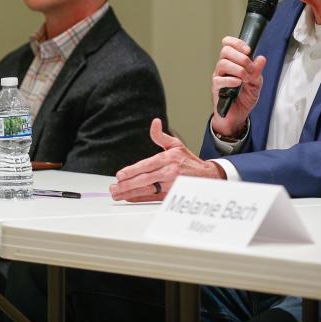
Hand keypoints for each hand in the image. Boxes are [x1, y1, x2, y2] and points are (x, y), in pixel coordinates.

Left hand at [109, 118, 223, 202]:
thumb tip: (154, 123)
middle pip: (144, 180)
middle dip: (127, 184)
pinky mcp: (170, 195)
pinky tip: (129, 198)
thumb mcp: (176, 144)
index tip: (120, 175)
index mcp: (168, 159)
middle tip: (114, 187)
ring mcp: (169, 186)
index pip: (146, 165)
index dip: (132, 171)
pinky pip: (151, 198)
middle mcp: (169, 173)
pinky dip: (139, 198)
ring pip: (146, 190)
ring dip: (129, 193)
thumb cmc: (188, 161)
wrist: (206, 176)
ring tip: (117, 194)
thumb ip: (160, 136)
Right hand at [210, 36, 265, 137]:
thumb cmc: (244, 99)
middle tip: (249, 69)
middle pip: (225, 50)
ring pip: (223, 63)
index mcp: (232, 62)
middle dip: (241, 57)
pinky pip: (219, 80)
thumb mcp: (256, 84)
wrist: (238, 116)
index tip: (248, 50)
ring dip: (238, 69)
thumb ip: (257, 71)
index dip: (237, 43)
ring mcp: (218, 77)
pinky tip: (238, 84)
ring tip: (245, 79)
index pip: (228, 44)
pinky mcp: (215, 88)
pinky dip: (231, 80)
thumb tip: (261, 58)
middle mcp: (223, 67)